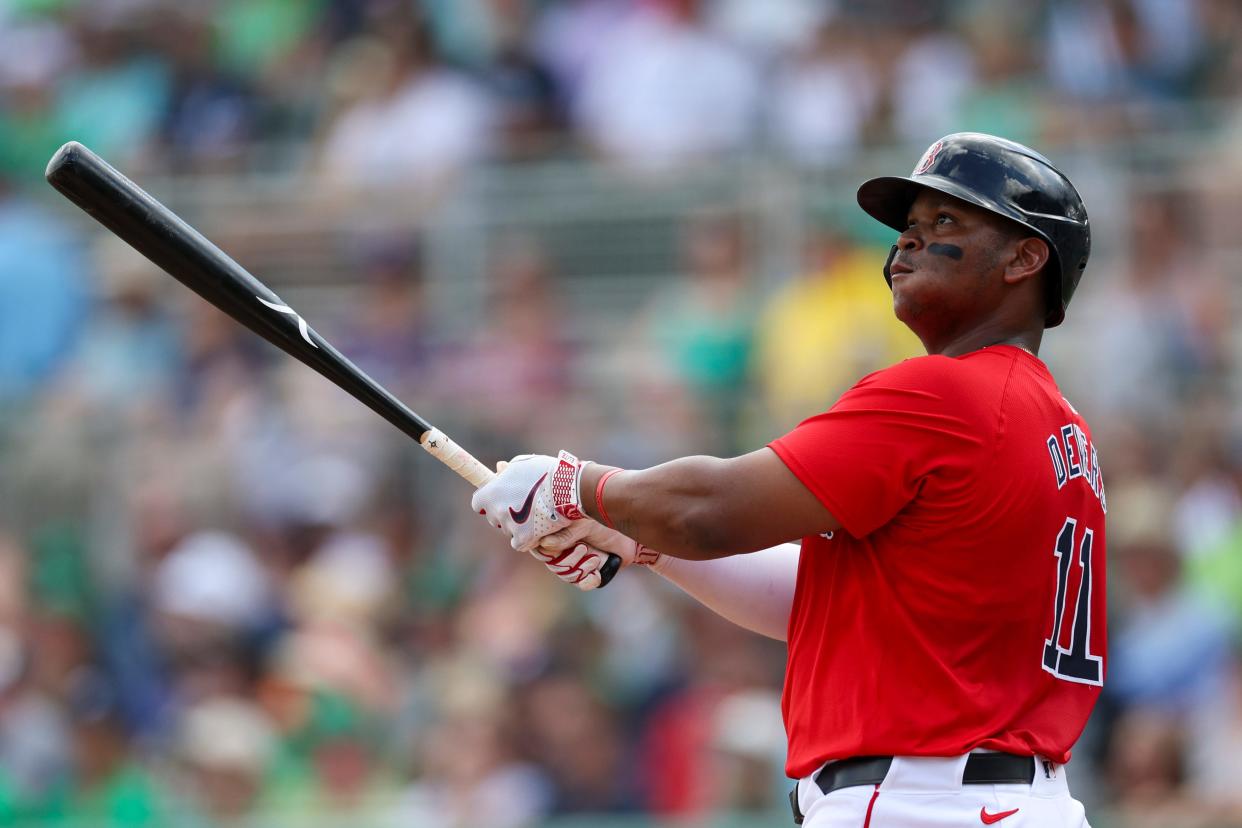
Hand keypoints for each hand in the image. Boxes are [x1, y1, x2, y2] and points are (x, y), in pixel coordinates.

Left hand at [470, 451, 587, 551]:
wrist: (566, 487)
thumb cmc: (544, 472)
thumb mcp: (522, 464)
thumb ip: (507, 470)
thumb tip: (499, 468)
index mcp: (491, 492)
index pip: (478, 503)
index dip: (489, 502)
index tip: (499, 500)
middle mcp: (496, 510)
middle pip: (494, 517)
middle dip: (505, 513)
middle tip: (521, 507)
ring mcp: (509, 525)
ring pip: (508, 530)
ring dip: (517, 526)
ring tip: (534, 516)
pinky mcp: (523, 537)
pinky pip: (519, 543)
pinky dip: (526, 540)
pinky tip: (536, 530)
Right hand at [534, 519, 661, 590]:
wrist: (627, 530)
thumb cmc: (602, 519)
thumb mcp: (582, 524)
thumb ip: (565, 535)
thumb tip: (545, 545)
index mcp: (555, 534)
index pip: (541, 551)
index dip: (548, 555)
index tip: (560, 549)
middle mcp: (562, 549)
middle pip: (555, 566)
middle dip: (570, 562)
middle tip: (584, 549)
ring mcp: (576, 561)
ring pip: (568, 576)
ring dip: (582, 569)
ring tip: (595, 558)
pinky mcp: (589, 571)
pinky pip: (582, 583)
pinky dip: (589, 580)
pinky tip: (596, 573)